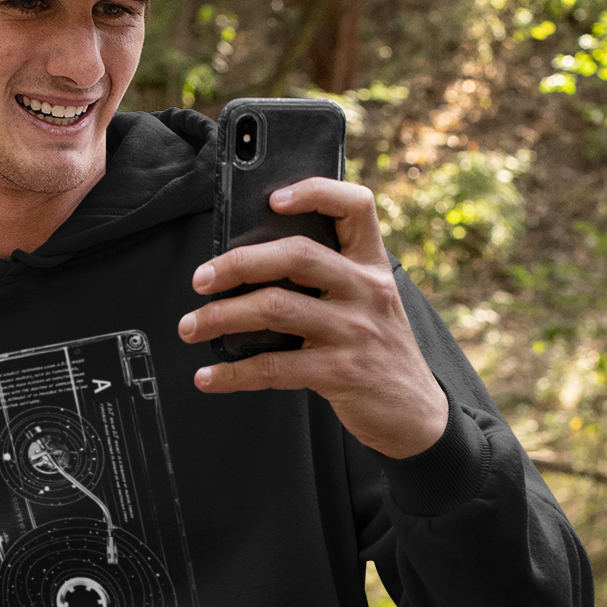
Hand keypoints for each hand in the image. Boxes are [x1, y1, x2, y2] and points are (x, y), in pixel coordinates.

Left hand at [177, 178, 448, 459]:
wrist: (414, 414)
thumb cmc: (378, 352)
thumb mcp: (369, 304)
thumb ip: (329, 279)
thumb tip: (251, 269)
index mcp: (372, 265)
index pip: (355, 205)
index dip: (314, 191)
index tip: (273, 198)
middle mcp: (366, 290)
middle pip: (295, 255)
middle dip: (237, 264)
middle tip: (201, 279)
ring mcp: (355, 331)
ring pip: (275, 309)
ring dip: (221, 317)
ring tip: (192, 326)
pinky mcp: (341, 373)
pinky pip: (274, 368)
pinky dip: (233, 374)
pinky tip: (209, 377)